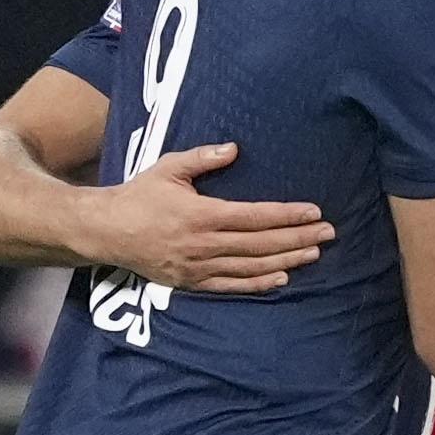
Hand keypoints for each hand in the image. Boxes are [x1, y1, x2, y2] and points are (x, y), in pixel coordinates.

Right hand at [91, 141, 329, 292]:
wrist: (105, 231)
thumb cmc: (138, 196)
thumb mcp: (167, 169)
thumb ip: (201, 158)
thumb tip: (234, 148)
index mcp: (201, 215)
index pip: (255, 217)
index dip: (288, 216)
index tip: (314, 213)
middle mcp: (204, 244)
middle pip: (261, 244)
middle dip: (298, 238)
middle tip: (329, 233)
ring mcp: (198, 267)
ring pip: (252, 267)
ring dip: (286, 261)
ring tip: (314, 254)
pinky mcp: (192, 282)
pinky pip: (231, 286)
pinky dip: (258, 284)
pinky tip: (282, 279)